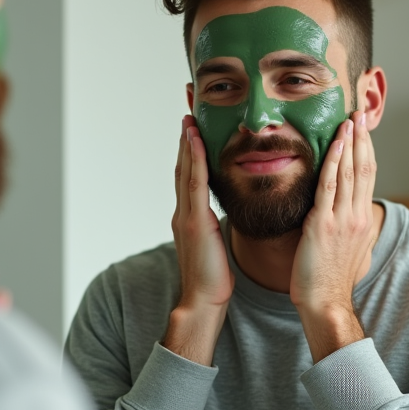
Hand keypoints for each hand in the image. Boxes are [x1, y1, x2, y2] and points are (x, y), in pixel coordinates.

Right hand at [164, 116, 232, 365]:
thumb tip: (224, 218)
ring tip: (189, 113)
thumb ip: (216, 228)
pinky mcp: (193, 221)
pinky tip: (195, 138)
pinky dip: (193, 158)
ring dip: (187, 140)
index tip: (194, 125)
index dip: (191, 149)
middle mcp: (184, 212)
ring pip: (185, 168)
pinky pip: (193, 182)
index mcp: (191, 217)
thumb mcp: (216, 246)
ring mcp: (186, 215)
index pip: (191, 175)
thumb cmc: (214, 280)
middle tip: (187, 108)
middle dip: (185, 137)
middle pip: (183, 165)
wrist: (203, 302)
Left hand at [290, 112, 378, 361]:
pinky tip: (333, 143)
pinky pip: (330, 186)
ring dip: (349, 143)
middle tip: (359, 112)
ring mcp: (342, 219)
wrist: (325, 303)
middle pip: (364, 168)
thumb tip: (353, 221)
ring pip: (350, 172)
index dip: (366, 150)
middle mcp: (358, 216)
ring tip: (348, 119)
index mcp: (363, 221)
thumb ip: (350, 230)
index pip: (368, 176)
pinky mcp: (324, 224)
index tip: (363, 129)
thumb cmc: (330, 282)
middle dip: (361, 138)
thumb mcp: (349, 251)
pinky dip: (334, 161)